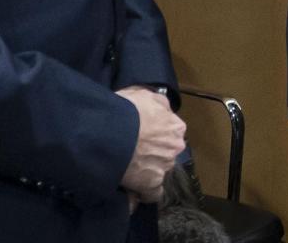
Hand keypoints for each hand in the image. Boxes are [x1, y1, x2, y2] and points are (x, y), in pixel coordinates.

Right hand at [117, 86, 185, 202]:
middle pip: (166, 152)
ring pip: (159, 170)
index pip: (171, 132)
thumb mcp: (145, 94)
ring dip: (148, 170)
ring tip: (129, 168)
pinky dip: (145, 193)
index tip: (143, 136)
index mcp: (176, 127)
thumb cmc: (127, 110)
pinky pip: (152, 193)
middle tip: (134, 151)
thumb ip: (159, 104)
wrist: (111, 133)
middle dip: (154, 152)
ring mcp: (164, 167)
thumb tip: (164, 110)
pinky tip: (136, 191)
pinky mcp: (152, 184)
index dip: (156, 134)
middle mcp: (175, 147)